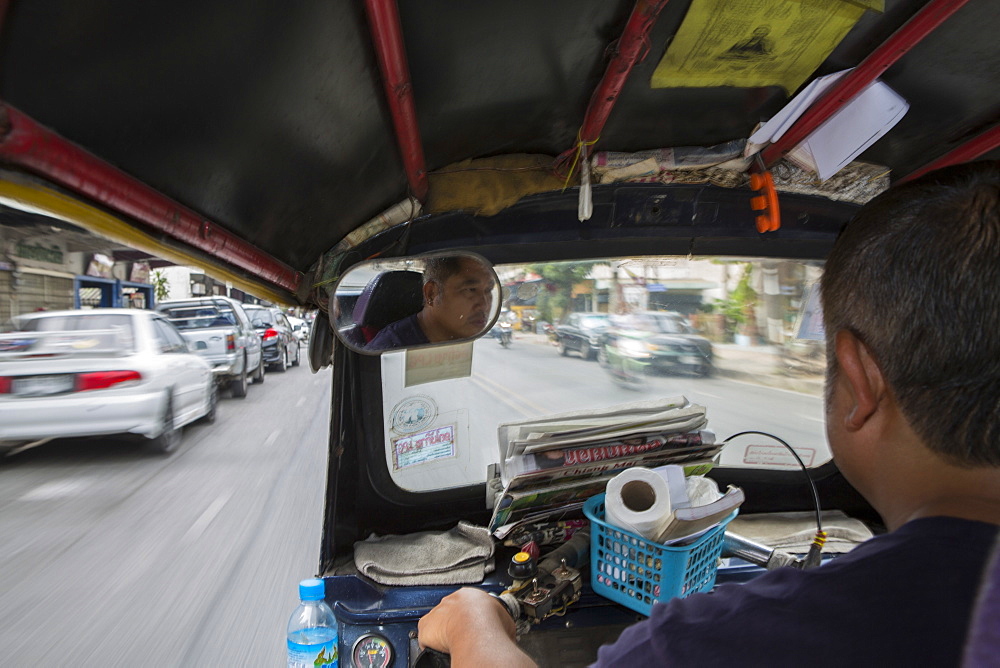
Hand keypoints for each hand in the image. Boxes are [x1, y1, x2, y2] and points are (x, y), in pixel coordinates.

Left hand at [418, 588, 533, 666]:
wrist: (476, 631)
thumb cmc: (490, 626)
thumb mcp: (505, 620)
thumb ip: (499, 621)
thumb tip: (504, 630)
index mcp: (470, 596)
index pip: (468, 604)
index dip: (471, 616)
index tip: (474, 625)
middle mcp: (451, 601)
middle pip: (450, 611)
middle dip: (456, 624)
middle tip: (465, 637)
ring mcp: (437, 612)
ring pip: (437, 623)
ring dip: (443, 633)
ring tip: (453, 645)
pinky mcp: (426, 625)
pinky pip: (426, 637)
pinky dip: (431, 645)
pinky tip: (440, 650)